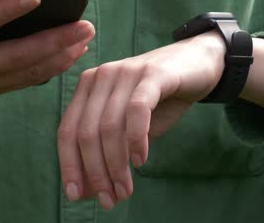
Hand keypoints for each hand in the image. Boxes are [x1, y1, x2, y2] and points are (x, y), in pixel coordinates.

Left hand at [57, 31, 225, 209]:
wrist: (197, 64)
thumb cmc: (158, 101)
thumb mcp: (128, 129)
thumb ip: (107, 154)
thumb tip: (86, 192)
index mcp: (86, 87)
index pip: (67, 130)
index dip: (69, 165)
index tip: (75, 196)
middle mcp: (100, 76)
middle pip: (86, 132)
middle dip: (95, 172)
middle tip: (109, 199)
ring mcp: (125, 72)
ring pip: (109, 126)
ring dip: (116, 165)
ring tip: (125, 190)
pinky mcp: (152, 74)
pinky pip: (137, 110)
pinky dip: (136, 140)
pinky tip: (140, 160)